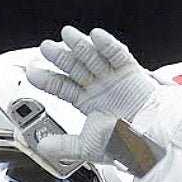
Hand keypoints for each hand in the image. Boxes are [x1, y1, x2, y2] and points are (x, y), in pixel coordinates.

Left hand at [26, 26, 157, 164]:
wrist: (149, 142)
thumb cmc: (123, 144)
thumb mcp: (87, 147)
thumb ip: (64, 146)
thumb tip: (41, 147)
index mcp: (87, 101)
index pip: (62, 86)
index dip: (47, 79)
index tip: (31, 73)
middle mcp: (98, 86)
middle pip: (74, 67)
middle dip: (59, 57)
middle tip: (45, 48)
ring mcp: (113, 77)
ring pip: (92, 57)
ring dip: (80, 45)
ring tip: (66, 34)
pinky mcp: (130, 72)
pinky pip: (117, 54)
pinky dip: (107, 45)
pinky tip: (95, 36)